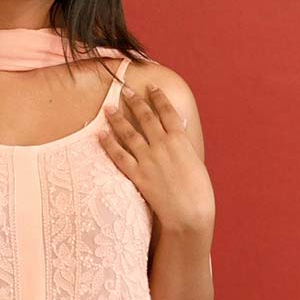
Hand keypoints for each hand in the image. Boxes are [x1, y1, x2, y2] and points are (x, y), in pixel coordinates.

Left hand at [99, 82, 214, 233]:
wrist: (190, 213)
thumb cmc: (199, 192)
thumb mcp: (195, 163)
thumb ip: (184, 147)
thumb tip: (177, 135)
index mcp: (181, 140)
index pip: (167, 111)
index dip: (158, 97)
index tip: (151, 86)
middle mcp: (163, 145)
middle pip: (145, 117)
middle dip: (134, 101)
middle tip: (124, 90)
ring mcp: (149, 159)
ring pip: (129, 132)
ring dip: (117, 118)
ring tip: (107, 108)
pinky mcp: (138, 175)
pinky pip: (119, 156)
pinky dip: (109, 144)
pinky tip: (101, 135)